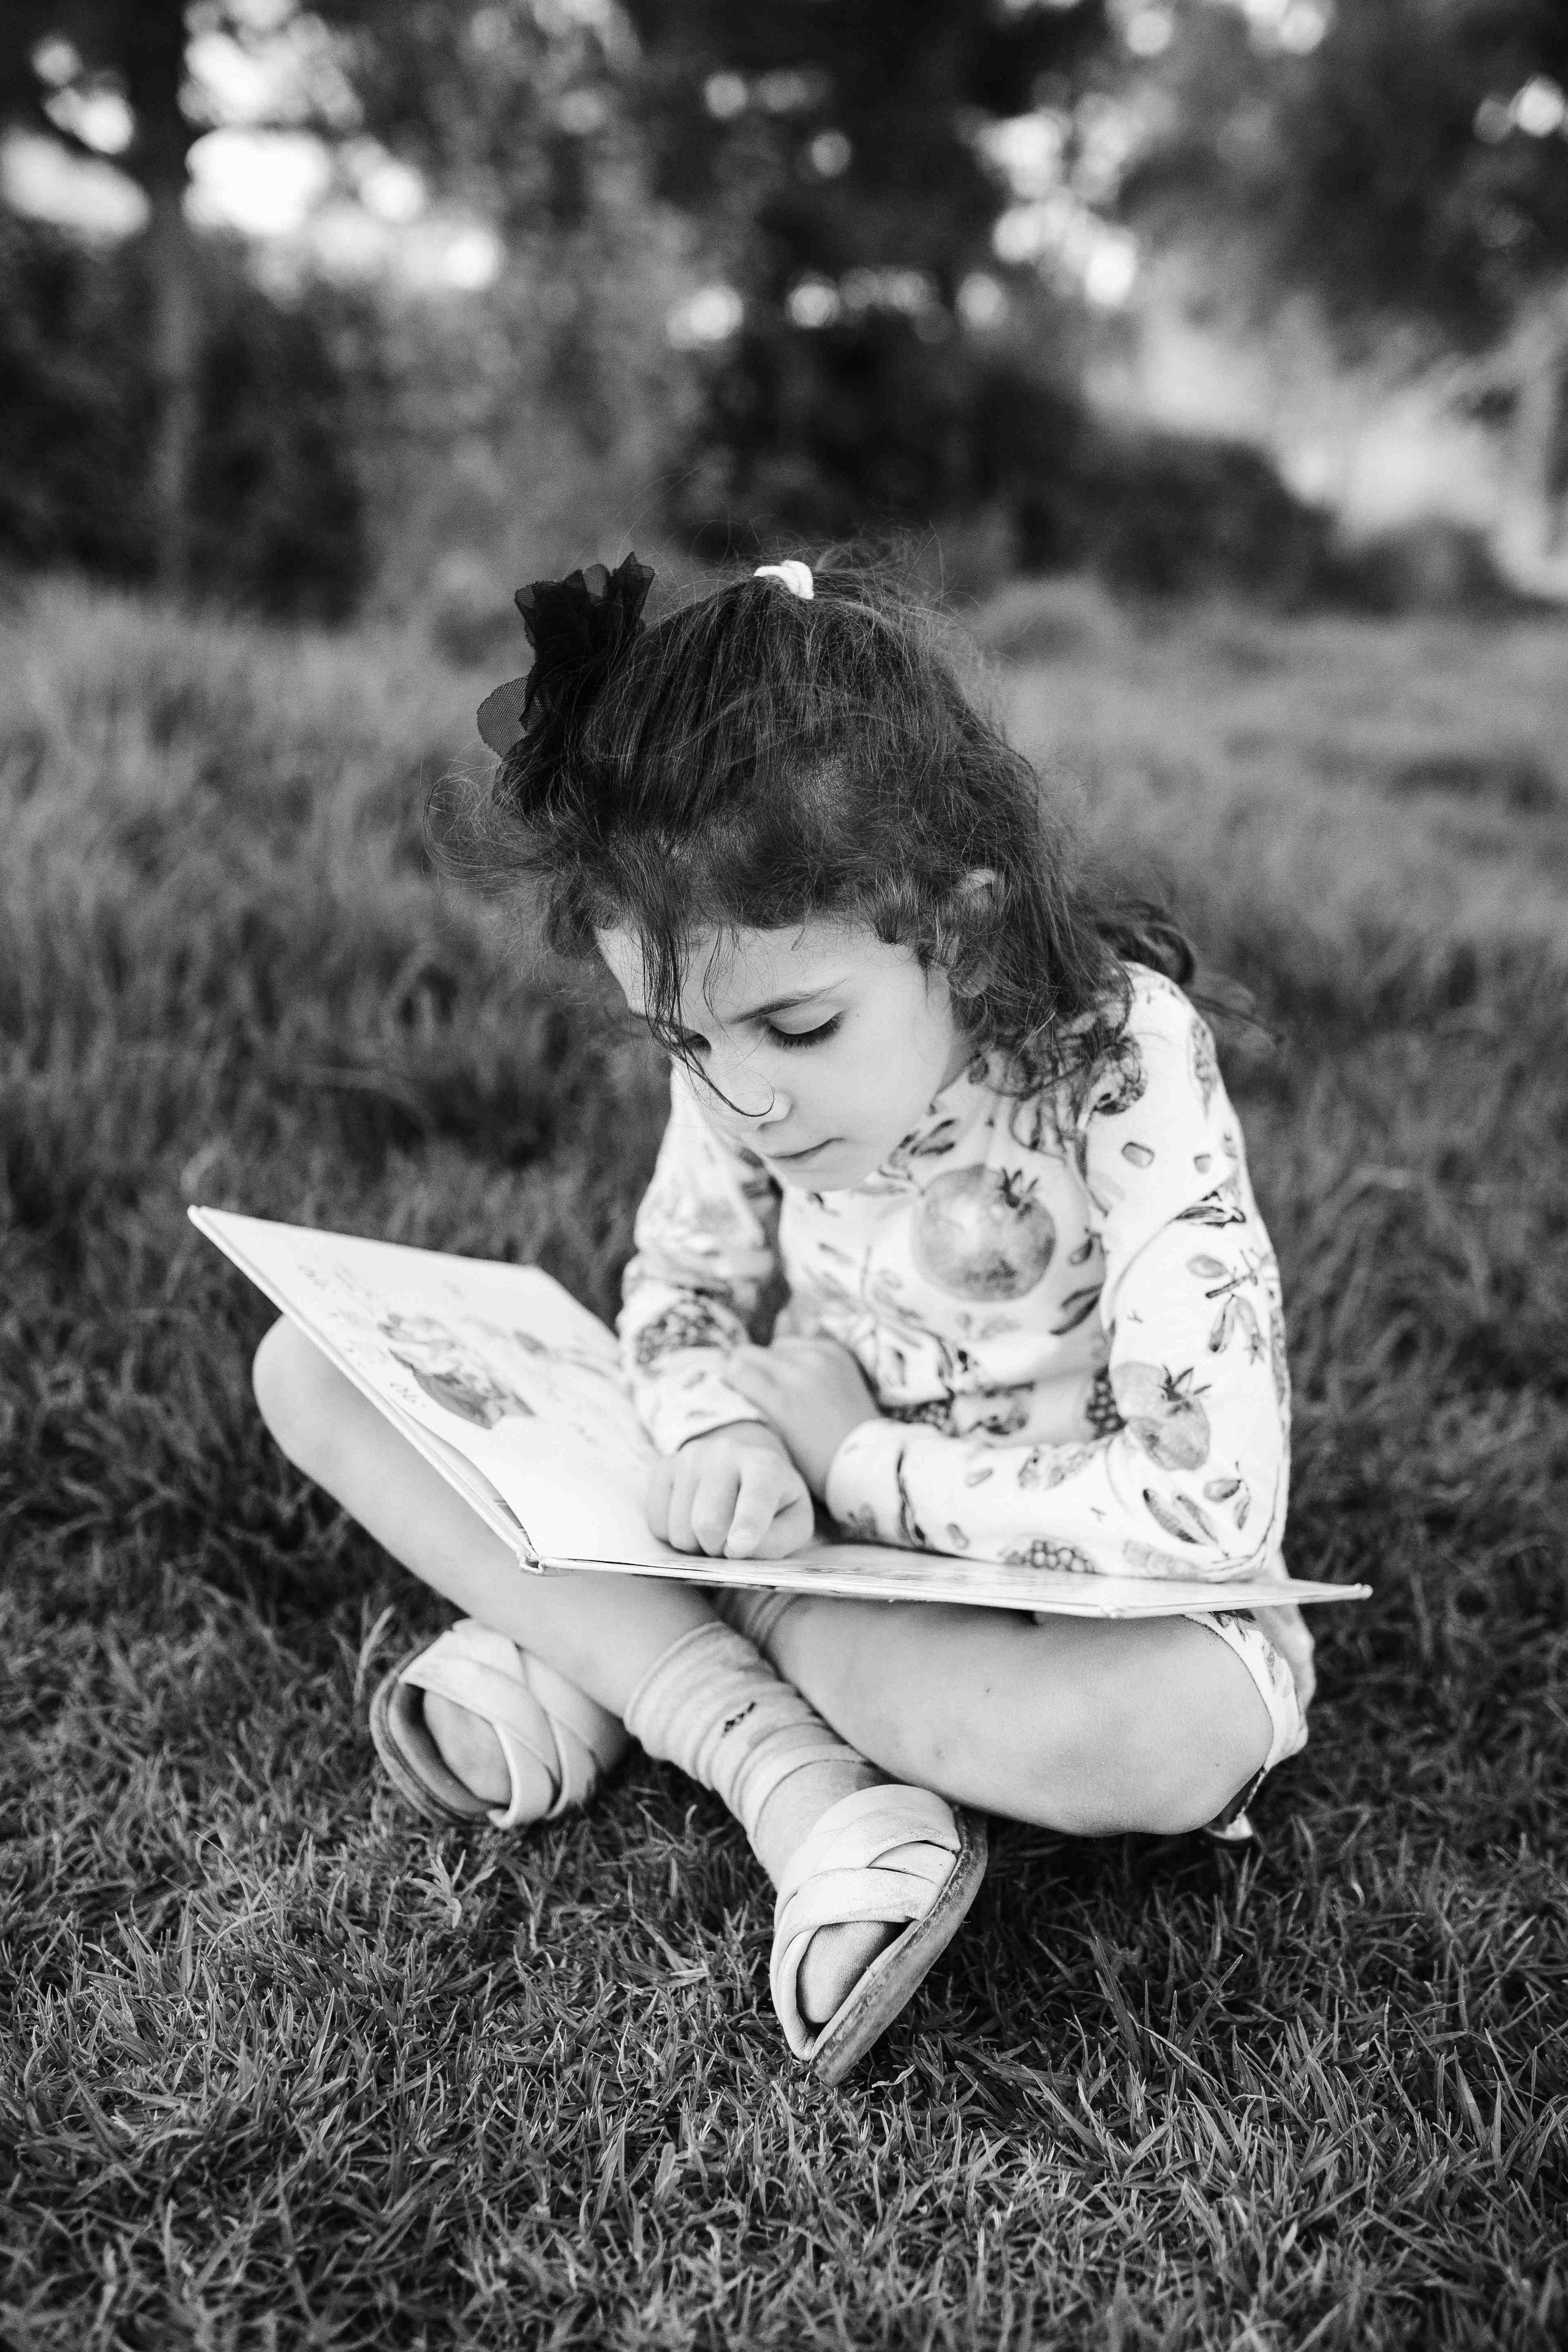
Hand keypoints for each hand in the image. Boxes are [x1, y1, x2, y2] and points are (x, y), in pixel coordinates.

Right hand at [646, 1422, 814, 1560]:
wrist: (743, 1467)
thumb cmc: (774, 1503)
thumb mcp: (794, 1523)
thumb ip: (777, 1541)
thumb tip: (737, 1550)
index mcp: (765, 1465)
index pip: (754, 1498)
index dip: (747, 1526)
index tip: (739, 1547)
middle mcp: (724, 1453)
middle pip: (707, 1523)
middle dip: (718, 1549)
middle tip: (729, 1546)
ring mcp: (689, 1457)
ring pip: (679, 1529)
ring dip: (696, 1546)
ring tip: (713, 1533)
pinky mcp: (664, 1467)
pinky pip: (657, 1523)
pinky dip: (674, 1536)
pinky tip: (692, 1522)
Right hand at [725, 1336, 880, 1497]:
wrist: (867, 1458)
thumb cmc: (817, 1464)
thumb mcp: (776, 1444)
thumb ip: (753, 1412)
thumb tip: (732, 1386)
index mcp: (780, 1401)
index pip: (734, 1370)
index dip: (727, 1381)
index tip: (729, 1390)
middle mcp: (797, 1372)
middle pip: (749, 1352)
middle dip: (744, 1368)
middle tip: (748, 1385)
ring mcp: (819, 1358)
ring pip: (776, 1345)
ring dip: (773, 1360)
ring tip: (779, 1382)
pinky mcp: (836, 1353)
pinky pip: (802, 1342)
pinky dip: (797, 1355)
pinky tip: (801, 1375)